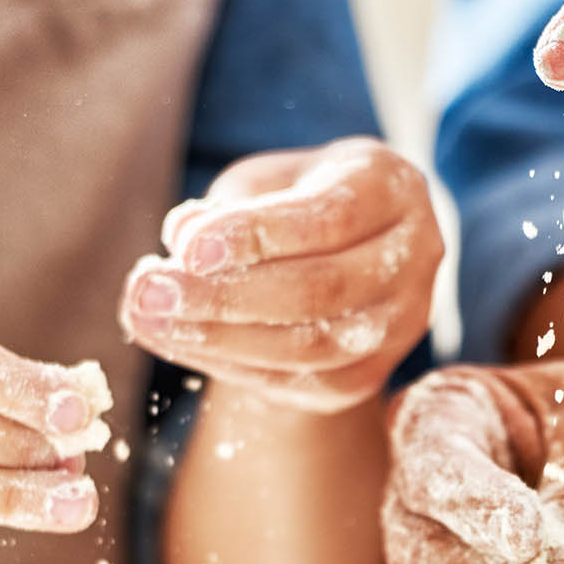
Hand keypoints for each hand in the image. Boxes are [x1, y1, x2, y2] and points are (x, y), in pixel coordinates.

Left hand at [121, 137, 441, 412]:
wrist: (349, 249)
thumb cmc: (299, 198)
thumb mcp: (267, 180)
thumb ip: (230, 205)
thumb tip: (181, 240)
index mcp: (392, 188)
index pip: (330, 218)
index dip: (257, 235)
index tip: (186, 246)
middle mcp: (415, 257)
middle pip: (321, 290)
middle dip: (225, 296)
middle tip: (150, 290)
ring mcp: (402, 323)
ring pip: (312, 348)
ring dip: (218, 338)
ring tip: (147, 318)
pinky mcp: (371, 373)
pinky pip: (302, 383)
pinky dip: (232, 366)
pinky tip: (179, 343)